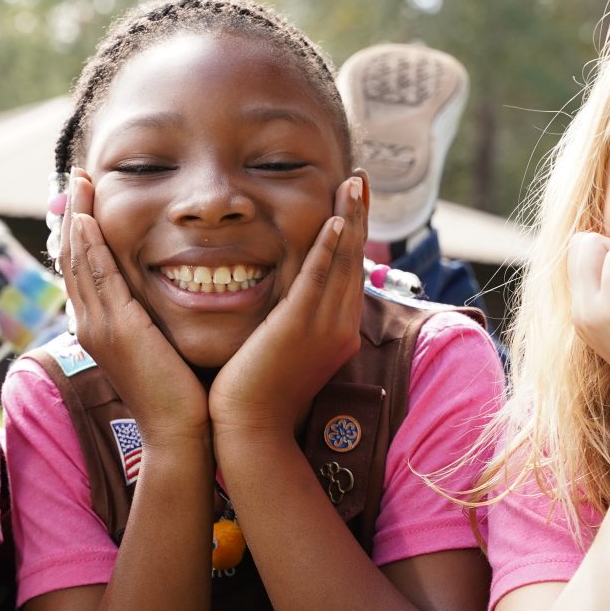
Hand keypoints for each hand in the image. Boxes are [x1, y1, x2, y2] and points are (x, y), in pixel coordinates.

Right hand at [61, 171, 207, 442]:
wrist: (182, 433)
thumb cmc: (184, 394)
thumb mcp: (163, 346)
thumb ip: (157, 318)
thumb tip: (174, 291)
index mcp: (100, 328)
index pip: (83, 268)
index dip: (82, 230)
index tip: (87, 198)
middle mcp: (91, 324)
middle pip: (73, 257)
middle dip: (74, 214)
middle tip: (78, 177)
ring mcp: (99, 327)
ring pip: (79, 261)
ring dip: (78, 218)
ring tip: (81, 183)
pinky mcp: (116, 330)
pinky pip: (97, 277)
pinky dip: (91, 245)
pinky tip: (90, 219)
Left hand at [209, 174, 365, 438]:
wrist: (250, 433)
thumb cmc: (257, 398)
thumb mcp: (283, 353)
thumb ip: (290, 325)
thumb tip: (286, 304)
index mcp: (337, 334)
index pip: (348, 273)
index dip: (351, 235)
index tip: (350, 202)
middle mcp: (339, 328)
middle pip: (353, 261)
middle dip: (357, 216)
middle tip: (359, 178)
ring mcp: (323, 329)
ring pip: (341, 263)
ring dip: (348, 219)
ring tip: (352, 183)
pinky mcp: (299, 329)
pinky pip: (317, 280)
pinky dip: (327, 249)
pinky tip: (333, 221)